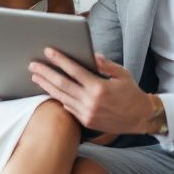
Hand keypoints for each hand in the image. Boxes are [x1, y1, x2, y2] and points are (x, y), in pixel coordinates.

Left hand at [30, 51, 153, 134]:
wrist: (140, 118)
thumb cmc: (131, 93)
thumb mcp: (122, 74)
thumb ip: (105, 64)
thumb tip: (91, 55)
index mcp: (99, 87)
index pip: (74, 70)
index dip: (60, 60)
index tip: (48, 51)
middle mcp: (90, 102)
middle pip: (62, 84)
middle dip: (46, 73)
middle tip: (33, 65)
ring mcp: (87, 113)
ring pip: (61, 97)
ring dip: (47, 86)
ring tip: (36, 77)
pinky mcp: (86, 122)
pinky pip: (68, 108)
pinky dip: (58, 98)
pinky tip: (50, 91)